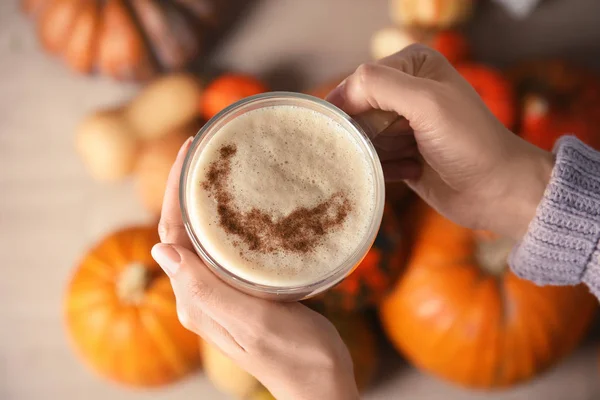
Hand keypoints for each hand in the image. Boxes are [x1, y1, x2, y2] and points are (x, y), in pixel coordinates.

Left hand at [151, 138, 358, 399]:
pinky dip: (231, 220)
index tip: (189, 151)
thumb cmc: (293, 354)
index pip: (172, 236)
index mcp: (195, 299)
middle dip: (188, 189)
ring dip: (207, 202)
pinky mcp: (245, 291)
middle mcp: (202, 294)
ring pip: (206, 237)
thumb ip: (206, 289)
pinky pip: (229, 249)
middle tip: (206, 150)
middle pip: (184, 232)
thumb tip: (160, 250)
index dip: (174, 192)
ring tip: (222, 166)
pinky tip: (249, 204)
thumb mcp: (251, 320)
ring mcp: (223, 292)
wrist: (321, 381)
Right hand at [327, 45, 553, 239]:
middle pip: (357, 112)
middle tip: (401, 143)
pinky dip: (386, 169)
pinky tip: (413, 169)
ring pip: (363, 138)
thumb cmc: (469, 142)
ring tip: (412, 156)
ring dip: (381, 153)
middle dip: (370, 133)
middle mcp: (406, 91)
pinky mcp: (401, 154)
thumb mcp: (426, 102)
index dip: (352, 106)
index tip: (357, 131)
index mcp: (413, 65)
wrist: (497, 190)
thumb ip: (378, 86)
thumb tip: (338, 94)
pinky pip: (372, 160)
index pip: (360, 81)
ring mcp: (403, 124)